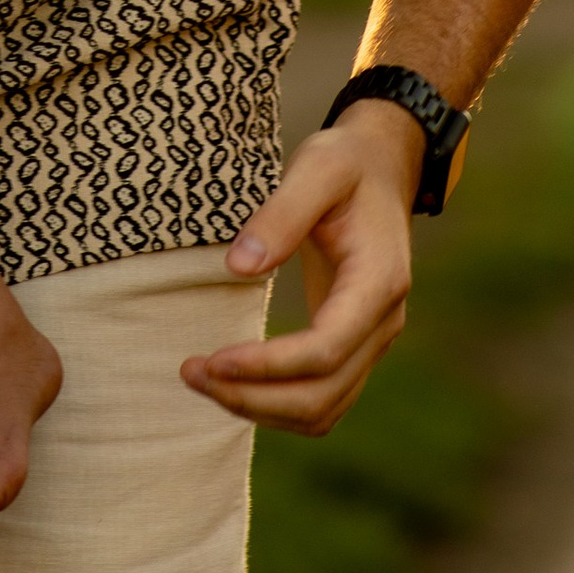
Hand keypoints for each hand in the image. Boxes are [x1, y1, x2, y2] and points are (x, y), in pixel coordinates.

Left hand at [180, 101, 422, 435]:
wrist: (382, 168)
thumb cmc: (347, 163)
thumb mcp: (317, 168)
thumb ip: (281, 214)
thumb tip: (237, 267)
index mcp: (377, 282)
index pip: (325, 349)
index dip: (268, 366)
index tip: (212, 359)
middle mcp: (383, 323)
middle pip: (322, 394)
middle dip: (253, 396)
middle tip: (190, 373)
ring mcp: (371, 340)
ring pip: (322, 409)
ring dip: (260, 408)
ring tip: (202, 380)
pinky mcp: (353, 345)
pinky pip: (321, 399)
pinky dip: (276, 405)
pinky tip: (233, 384)